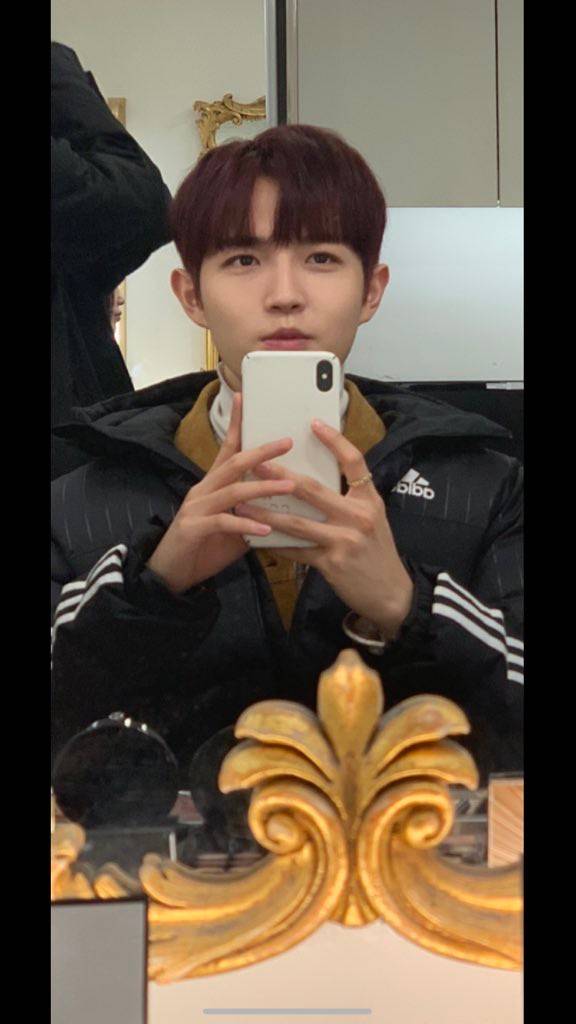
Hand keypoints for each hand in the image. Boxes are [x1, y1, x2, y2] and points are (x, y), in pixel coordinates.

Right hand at [147, 394, 294, 593]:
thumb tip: (283, 509)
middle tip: (287, 443)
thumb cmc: (203, 548)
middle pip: (233, 463)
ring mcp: (196, 508)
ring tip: (288, 486)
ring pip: (232, 490)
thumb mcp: (233, 530)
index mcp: (212, 485)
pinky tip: (265, 529)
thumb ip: (252, 515)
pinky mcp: (192, 528)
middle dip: (261, 452)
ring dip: (262, 488)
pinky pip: (223, 522)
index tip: (244, 399)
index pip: (226, 449)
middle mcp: (203, 490)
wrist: (168, 575)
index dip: (236, 424)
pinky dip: (246, 524)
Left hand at [235, 419, 412, 638]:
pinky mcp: (332, 563)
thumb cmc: (378, 552)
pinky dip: (275, 544)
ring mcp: (345, 540)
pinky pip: (297, 550)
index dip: (334, 440)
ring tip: (242, 504)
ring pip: (297, 522)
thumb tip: (314, 482)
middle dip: (280, 476)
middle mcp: (359, 516)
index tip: (314, 423)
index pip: (354, 462)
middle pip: (313, 490)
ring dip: (266, 513)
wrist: (390, 593)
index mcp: (369, 500)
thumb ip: (349, 501)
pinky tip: (255, 538)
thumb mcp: (373, 520)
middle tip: (255, 463)